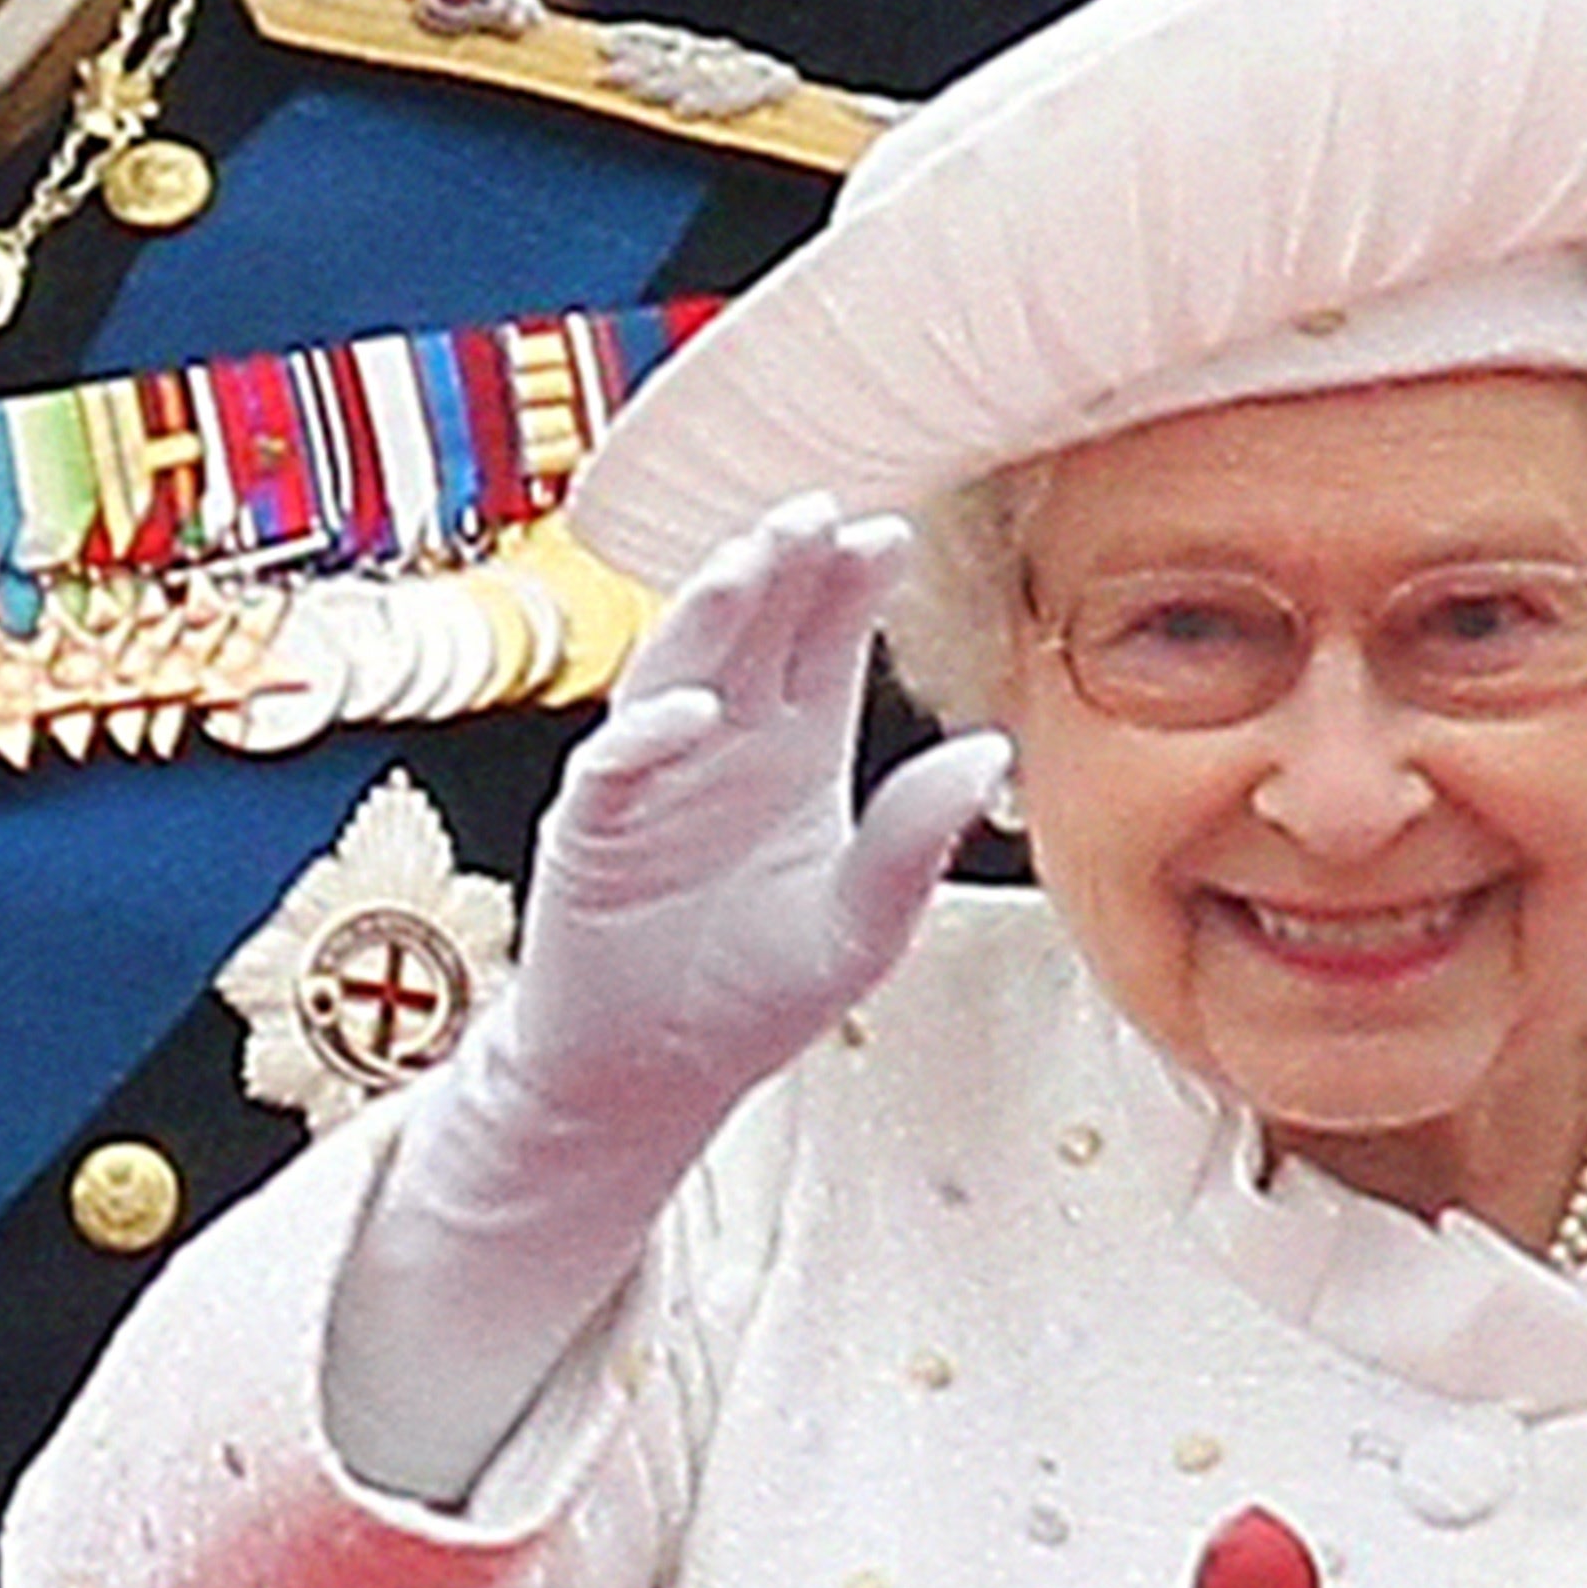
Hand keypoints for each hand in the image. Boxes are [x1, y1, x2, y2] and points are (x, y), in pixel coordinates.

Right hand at [472, 492, 1008, 1176]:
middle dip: (779, 565)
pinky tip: (697, 710)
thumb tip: (992, 751)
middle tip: (815, 509)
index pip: (826, 639)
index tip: (888, 534)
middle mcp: (724, 741)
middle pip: (752, 627)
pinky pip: (616, 768)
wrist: (653, 1078)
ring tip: (749, 562)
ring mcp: (653, 778)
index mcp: (798, 747)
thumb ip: (916, 840)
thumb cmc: (754, 996)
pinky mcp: (593, 833)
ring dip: (709, 613)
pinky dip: (651, 736)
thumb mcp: (861, 926)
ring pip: (678, 668)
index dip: (851, 584)